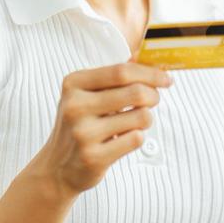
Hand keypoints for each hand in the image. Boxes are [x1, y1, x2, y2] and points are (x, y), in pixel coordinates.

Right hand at [33, 60, 171, 198]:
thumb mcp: (87, 95)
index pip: (122, 71)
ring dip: (146, 119)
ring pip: (141, 116)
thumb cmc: (79, 125)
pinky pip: (136, 139)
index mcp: (73, 84)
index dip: (150, 74)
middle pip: (136, 92)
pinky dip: (137, 137)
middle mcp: (75, 106)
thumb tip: (145, 56)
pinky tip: (123, 140)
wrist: (56, 167)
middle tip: (153, 100)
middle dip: (154, 95)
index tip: (166, 79)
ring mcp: (83, 133)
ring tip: (134, 123)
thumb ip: (114, 77)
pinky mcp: (93, 157)